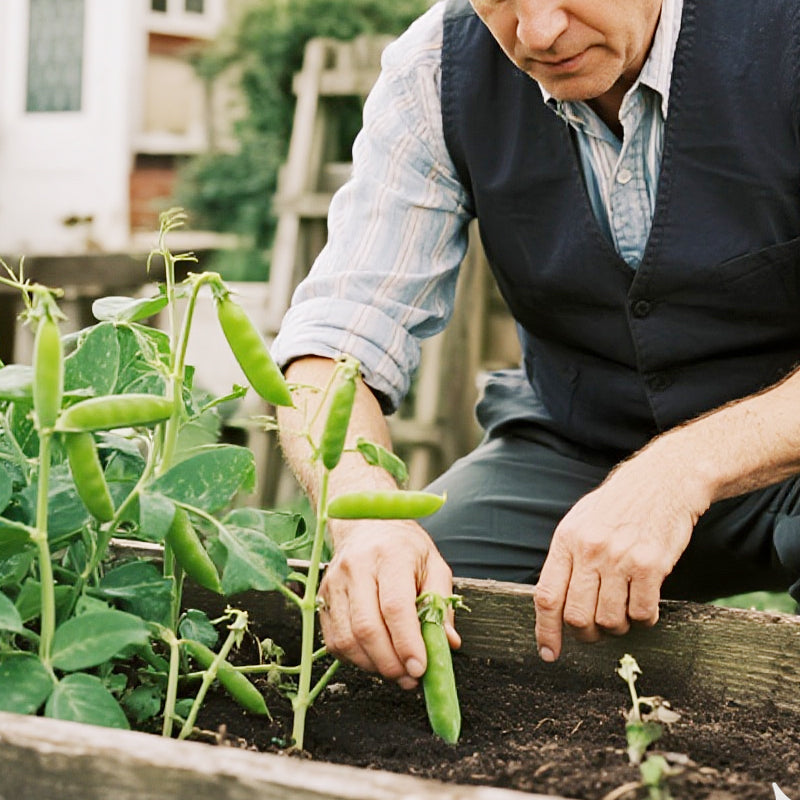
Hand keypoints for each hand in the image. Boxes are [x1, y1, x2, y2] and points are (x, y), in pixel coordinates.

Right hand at [317, 519, 459, 688]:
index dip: (407, 643)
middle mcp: (357, 567)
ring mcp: (334, 582)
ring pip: (347, 639)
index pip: (395, 606)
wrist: (367, 526)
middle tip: (410, 678)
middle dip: (390, 663)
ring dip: (373, 666)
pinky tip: (374, 658)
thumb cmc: (404, 548)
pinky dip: (355, 659)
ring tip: (395, 671)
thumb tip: (447, 643)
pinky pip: (333, 641)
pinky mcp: (321, 597)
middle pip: (367, 627)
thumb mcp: (434, 565)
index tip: (420, 668)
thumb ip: (441, 604)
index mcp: (391, 555)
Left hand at [533, 448, 708, 661]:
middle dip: (585, 635)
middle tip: (596, 633)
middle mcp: (589, 550)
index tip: (549, 653)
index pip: (546, 596)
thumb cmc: (619, 506)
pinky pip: (642, 613)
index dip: (545, 631)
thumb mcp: (580, 522)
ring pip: (609, 620)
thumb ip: (566, 558)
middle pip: (576, 616)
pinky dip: (643, 620)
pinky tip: (645, 607)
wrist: (662, 481)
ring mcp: (619, 558)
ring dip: (617, 628)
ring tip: (623, 614)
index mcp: (566, 541)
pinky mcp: (650, 565)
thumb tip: (552, 602)